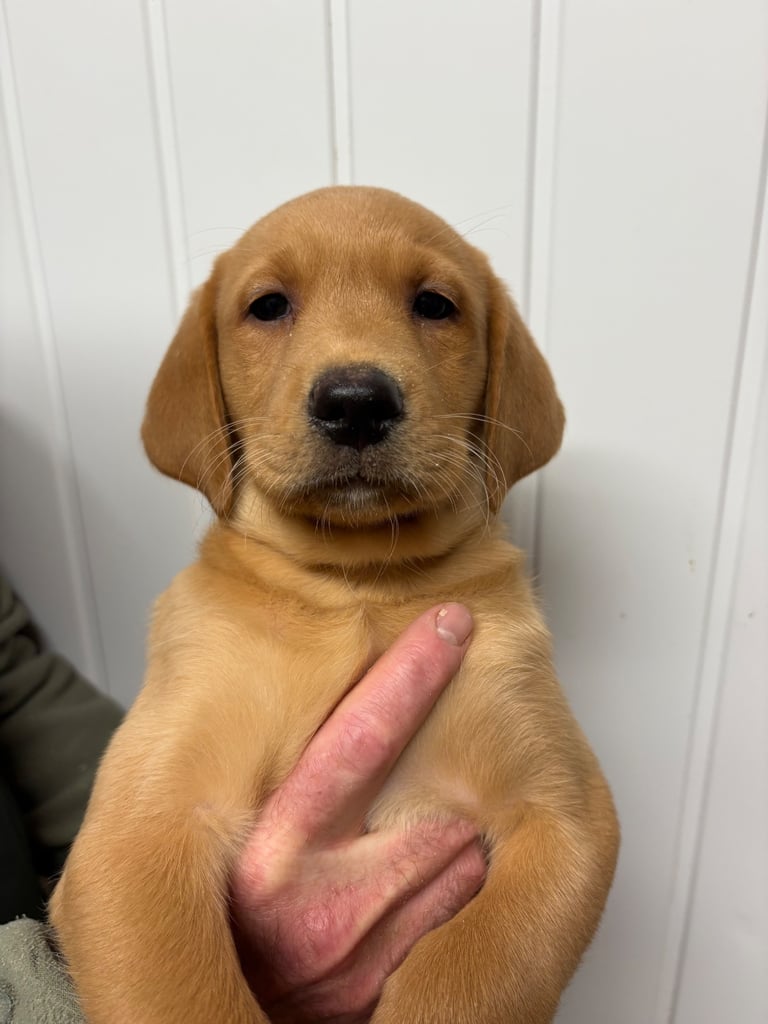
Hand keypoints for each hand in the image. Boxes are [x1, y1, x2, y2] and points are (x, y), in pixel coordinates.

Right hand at [230, 603, 485, 1022]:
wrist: (236, 1020)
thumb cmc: (243, 916)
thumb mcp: (248, 836)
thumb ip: (287, 776)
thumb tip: (319, 679)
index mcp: (267, 852)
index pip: (358, 741)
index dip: (413, 673)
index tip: (452, 624)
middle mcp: (311, 908)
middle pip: (434, 811)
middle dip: (451, 791)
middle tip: (453, 764)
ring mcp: (359, 955)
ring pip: (461, 860)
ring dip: (458, 841)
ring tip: (423, 843)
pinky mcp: (393, 987)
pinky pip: (464, 912)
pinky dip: (462, 887)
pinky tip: (432, 887)